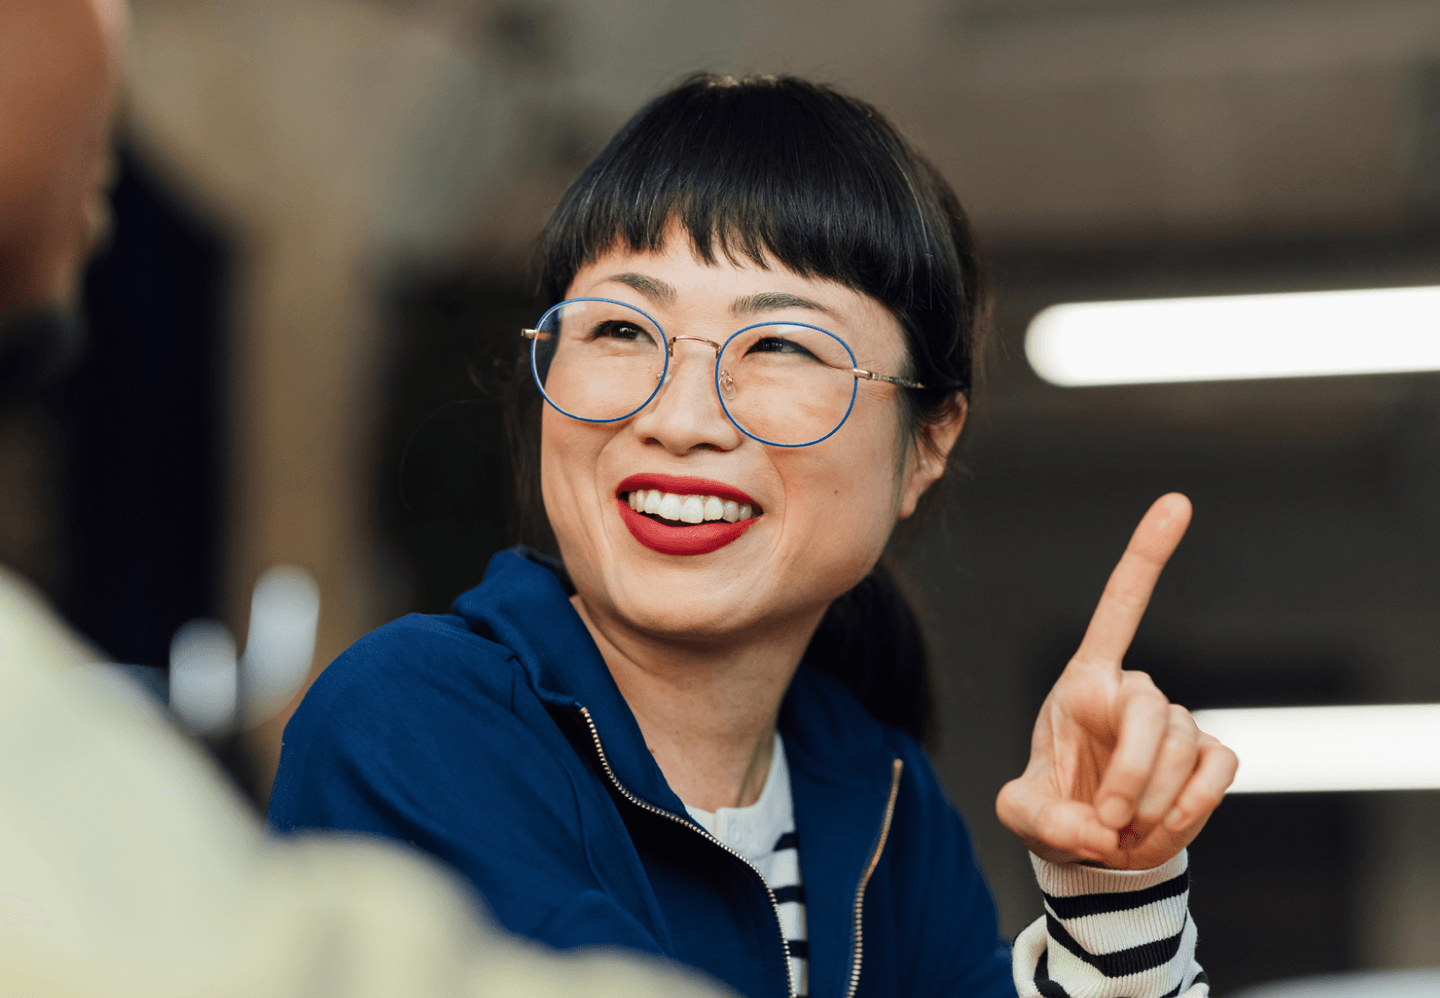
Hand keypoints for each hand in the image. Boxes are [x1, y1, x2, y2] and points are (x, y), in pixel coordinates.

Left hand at [995, 493, 1237, 869]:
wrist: (1097, 850)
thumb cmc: (1055, 812)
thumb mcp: (1022, 814)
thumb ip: (1042, 819)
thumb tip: (1096, 830)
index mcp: (1085, 682)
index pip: (1120, 607)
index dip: (1147, 556)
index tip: (1178, 502)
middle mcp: (1134, 692)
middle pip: (1153, 712)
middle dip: (1134, 773)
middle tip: (1108, 822)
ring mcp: (1175, 724)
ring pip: (1183, 747)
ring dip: (1155, 802)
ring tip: (1123, 832)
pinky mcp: (1208, 757)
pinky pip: (1219, 770)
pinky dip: (1194, 807)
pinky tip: (1165, 825)